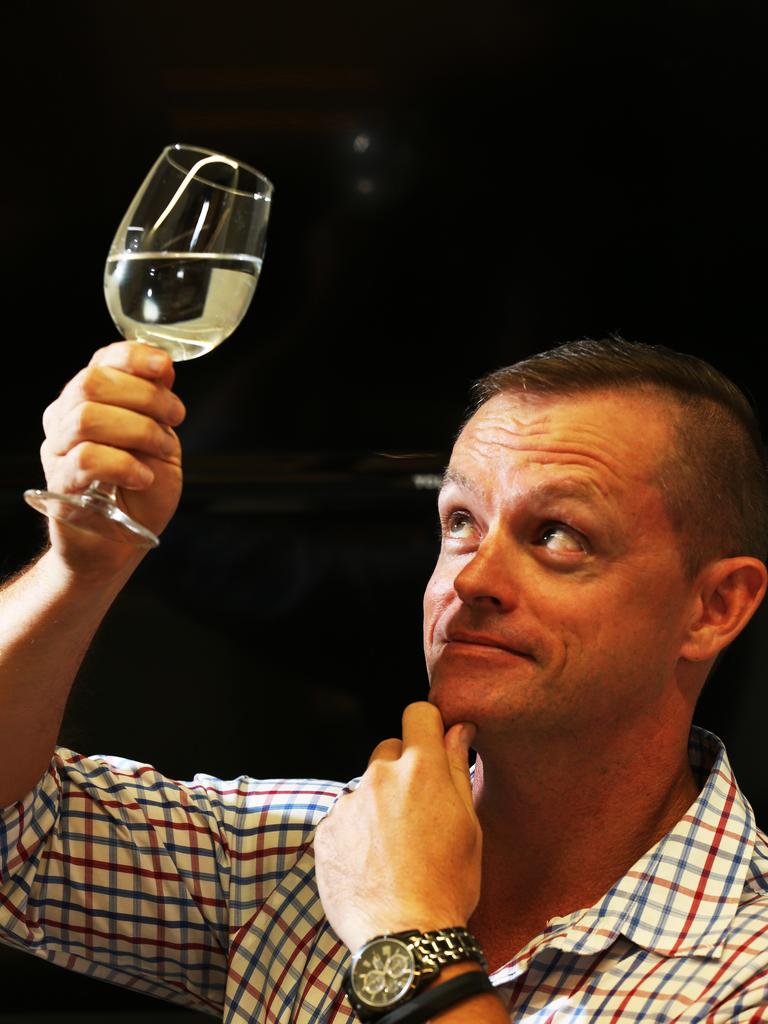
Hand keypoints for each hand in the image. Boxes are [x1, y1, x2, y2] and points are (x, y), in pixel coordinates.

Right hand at [39, 341, 185, 576]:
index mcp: (88, 402)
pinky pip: (86, 460)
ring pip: (87, 418)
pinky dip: (124, 465)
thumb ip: (158, 407)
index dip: (133, 357)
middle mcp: (64, 421)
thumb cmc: (139, 494)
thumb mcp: (160, 443)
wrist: (119, 546)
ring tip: (162, 451)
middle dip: (146, 396)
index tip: (165, 368)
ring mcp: (56, 453)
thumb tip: (163, 368)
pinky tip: (144, 476)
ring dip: (139, 431)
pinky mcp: (59, 487)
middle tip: (176, 418)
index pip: (101, 361)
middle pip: (92, 383)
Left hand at [314, 701, 480, 951]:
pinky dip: (355, 832)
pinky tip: (371, 865)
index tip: (432, 747)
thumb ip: (457, 768)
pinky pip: (343, 817)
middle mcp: (380, 776)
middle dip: (402, 770)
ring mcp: (348, 803)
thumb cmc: (447, 884)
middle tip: (416, 814)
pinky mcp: (325, 830)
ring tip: (393, 850)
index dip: (427, 726)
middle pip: (390, 750)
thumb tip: (459, 729)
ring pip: (365, 788)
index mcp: (421, 770)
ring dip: (377, 804)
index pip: (417, 714)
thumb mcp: (468, 825)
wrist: (404, 938)